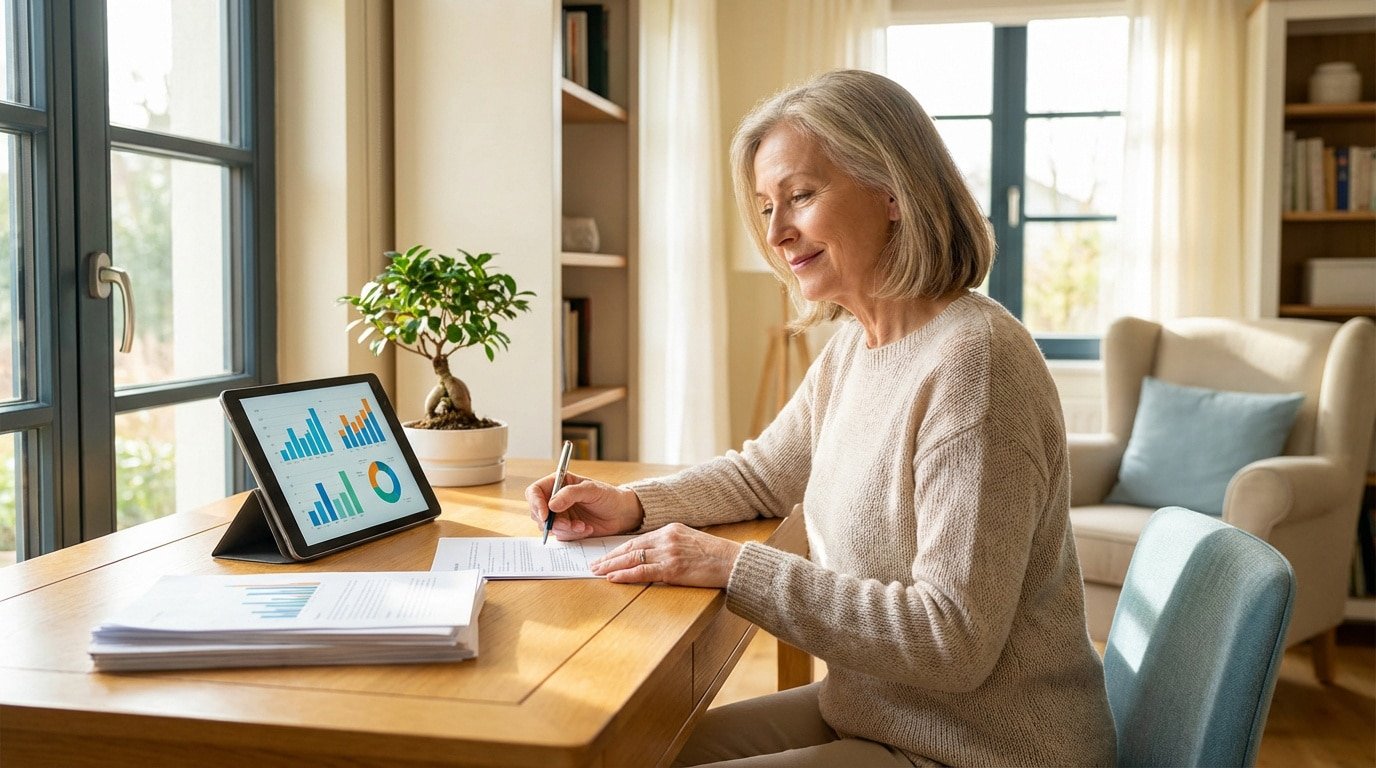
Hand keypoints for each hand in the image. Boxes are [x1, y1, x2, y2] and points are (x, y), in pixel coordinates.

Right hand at [525, 471, 643, 539]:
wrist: (622, 514)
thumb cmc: (609, 496)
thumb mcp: (591, 490)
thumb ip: (570, 494)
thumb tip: (551, 505)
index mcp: (558, 483)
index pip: (535, 492)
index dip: (535, 503)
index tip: (544, 515)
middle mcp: (555, 499)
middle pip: (537, 512)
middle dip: (551, 521)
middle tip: (569, 524)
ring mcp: (559, 515)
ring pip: (548, 527)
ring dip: (565, 529)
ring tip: (583, 526)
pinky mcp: (566, 529)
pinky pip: (560, 536)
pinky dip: (573, 534)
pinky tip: (586, 528)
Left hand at [589, 523, 741, 587]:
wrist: (732, 561)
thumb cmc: (714, 555)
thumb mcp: (689, 541)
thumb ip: (669, 544)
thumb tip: (651, 555)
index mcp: (669, 529)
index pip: (637, 540)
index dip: (618, 549)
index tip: (606, 555)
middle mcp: (666, 538)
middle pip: (630, 548)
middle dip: (609, 557)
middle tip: (593, 564)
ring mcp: (668, 553)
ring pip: (632, 559)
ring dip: (612, 566)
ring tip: (597, 572)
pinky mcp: (672, 569)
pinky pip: (642, 572)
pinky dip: (625, 575)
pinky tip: (613, 578)